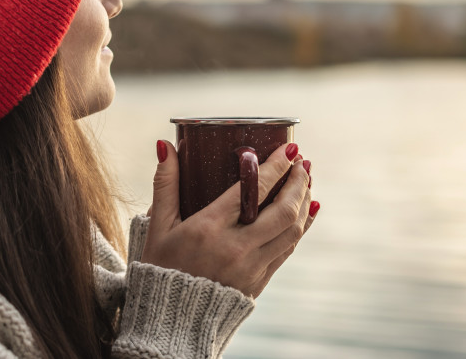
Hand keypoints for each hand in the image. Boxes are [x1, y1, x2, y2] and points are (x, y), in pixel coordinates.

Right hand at [140, 140, 318, 297]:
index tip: (288, 148)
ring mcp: (251, 267)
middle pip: (282, 211)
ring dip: (304, 201)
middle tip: (302, 161)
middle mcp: (235, 248)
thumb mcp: (157, 226)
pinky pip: (288, 248)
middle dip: (298, 182)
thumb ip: (165, 184)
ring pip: (292, 230)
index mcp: (209, 229)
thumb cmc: (162, 267)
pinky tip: (308, 209)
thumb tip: (167, 146)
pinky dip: (302, 226)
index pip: (252, 191)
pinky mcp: (259, 281)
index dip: (275, 167)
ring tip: (306, 179)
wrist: (172, 319)